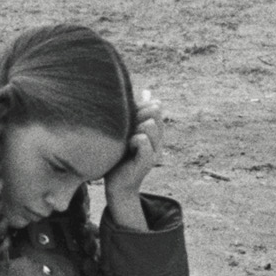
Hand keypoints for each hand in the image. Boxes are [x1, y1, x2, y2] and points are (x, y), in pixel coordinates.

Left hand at [103, 90, 166, 223]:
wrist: (117, 184)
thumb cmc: (118, 155)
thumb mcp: (126, 131)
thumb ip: (135, 114)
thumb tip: (146, 91)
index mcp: (154, 130)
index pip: (155, 106)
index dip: (141, 105)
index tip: (127, 116)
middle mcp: (158, 139)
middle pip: (154, 112)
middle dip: (137, 114)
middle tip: (125, 128)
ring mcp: (155, 150)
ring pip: (149, 125)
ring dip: (134, 127)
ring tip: (126, 139)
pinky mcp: (148, 161)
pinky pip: (143, 140)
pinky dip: (133, 140)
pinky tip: (127, 147)